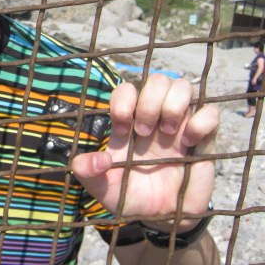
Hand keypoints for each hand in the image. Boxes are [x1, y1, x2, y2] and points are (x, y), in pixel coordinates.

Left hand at [71, 74, 218, 231]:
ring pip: (183, 86)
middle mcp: (155, 117)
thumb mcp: (101, 188)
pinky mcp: (204, 139)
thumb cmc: (129, 196)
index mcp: (128, 122)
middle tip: (144, 132)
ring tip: (167, 132)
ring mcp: (180, 125)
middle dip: (149, 102)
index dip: (123, 101)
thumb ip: (87, 172)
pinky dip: (201, 121)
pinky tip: (189, 141)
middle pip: (157, 80)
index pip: (127, 90)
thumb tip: (95, 159)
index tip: (122, 129)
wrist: (160, 219)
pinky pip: (212, 112)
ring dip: (174, 105)